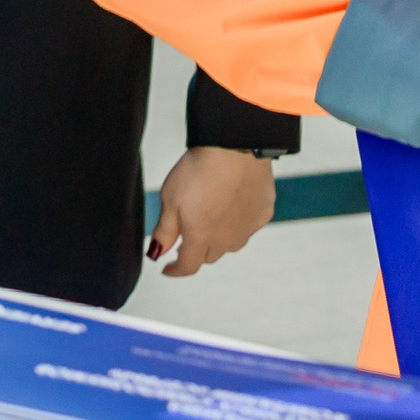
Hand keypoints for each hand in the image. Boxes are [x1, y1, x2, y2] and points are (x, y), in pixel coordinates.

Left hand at [147, 147, 274, 278]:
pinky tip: (232, 203)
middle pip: (209, 256)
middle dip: (195, 251)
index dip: (175, 270)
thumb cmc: (199, 170)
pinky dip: (237, 221)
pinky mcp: (263, 213)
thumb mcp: (170, 199)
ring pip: (230, 243)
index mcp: (201, 238)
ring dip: (218, 238)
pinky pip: (248, 226)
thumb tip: (156, 254)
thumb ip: (164, 231)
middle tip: (185, 237)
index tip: (167, 268)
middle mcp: (227, 240)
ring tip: (209, 217)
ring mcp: (248, 228)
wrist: (236, 149)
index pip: (188, 266)